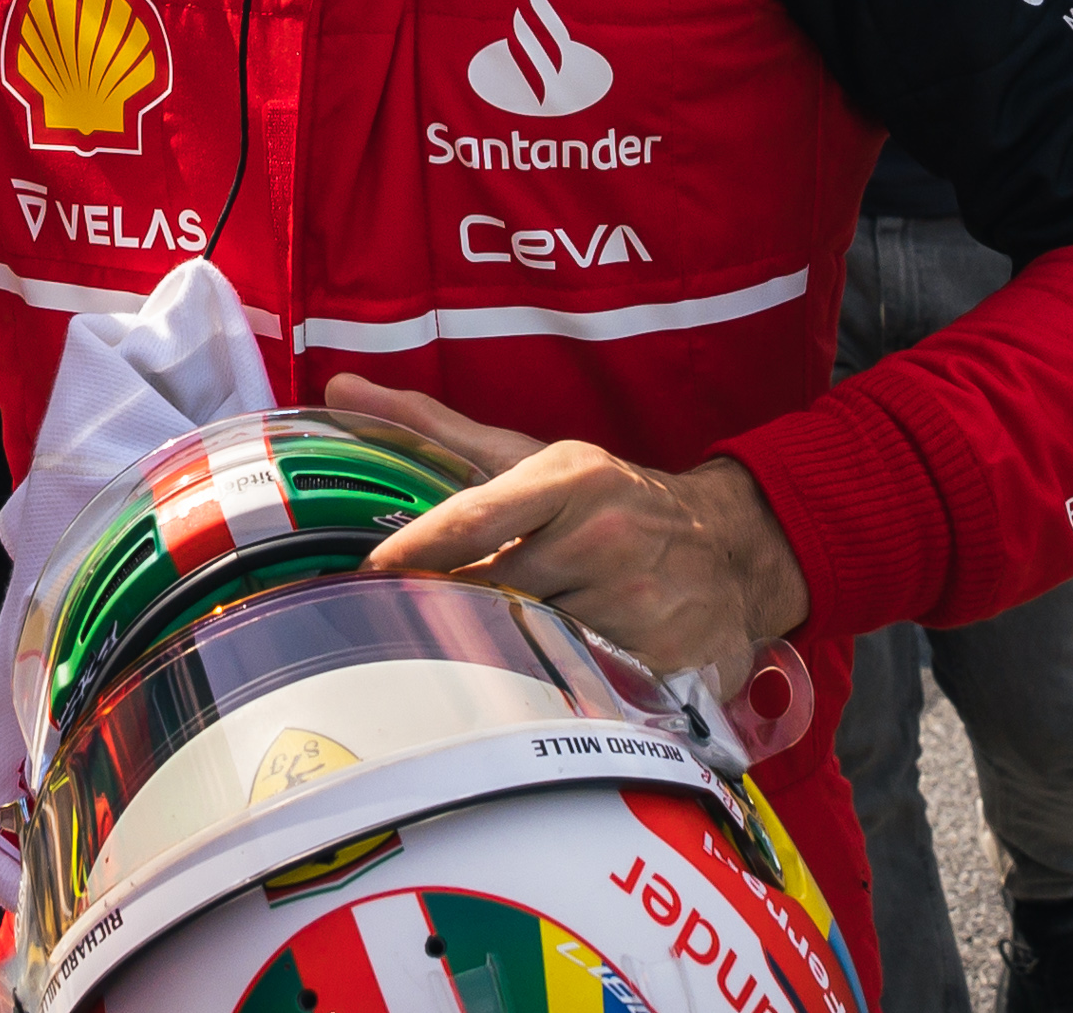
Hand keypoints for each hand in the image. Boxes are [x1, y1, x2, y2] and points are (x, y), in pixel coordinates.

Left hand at [328, 375, 804, 690]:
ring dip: (505, 653)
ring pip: (534, 644)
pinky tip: (548, 686)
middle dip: (455, 611)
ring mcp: (637, 601)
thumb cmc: (608, 500)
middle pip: (495, 590)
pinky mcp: (664, 660)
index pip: (475, 516)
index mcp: (569, 477)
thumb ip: (435, 429)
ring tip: (488, 654)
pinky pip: (584, 687)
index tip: (369, 572)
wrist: (730, 550)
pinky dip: (558, 688)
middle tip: (412, 628)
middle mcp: (604, 534)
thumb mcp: (533, 459)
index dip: (417, 548)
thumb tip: (343, 384)